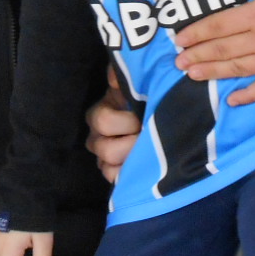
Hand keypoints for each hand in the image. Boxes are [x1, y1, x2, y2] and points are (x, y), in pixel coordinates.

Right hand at [86, 68, 140, 183]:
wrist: (158, 114)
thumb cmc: (147, 99)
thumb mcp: (139, 84)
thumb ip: (125, 77)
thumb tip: (115, 77)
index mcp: (100, 113)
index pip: (103, 121)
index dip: (126, 122)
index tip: (142, 117)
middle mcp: (96, 136)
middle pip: (105, 149)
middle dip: (132, 144)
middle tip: (147, 136)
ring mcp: (102, 156)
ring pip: (108, 165)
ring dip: (131, 158)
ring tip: (148, 149)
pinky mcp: (111, 171)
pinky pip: (112, 178)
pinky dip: (127, 173)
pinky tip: (142, 165)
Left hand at [174, 0, 254, 105]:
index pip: (219, 26)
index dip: (197, 33)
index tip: (179, 39)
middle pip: (224, 50)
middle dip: (198, 56)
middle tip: (178, 62)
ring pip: (239, 69)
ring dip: (214, 73)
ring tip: (192, 75)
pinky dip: (248, 94)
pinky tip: (232, 99)